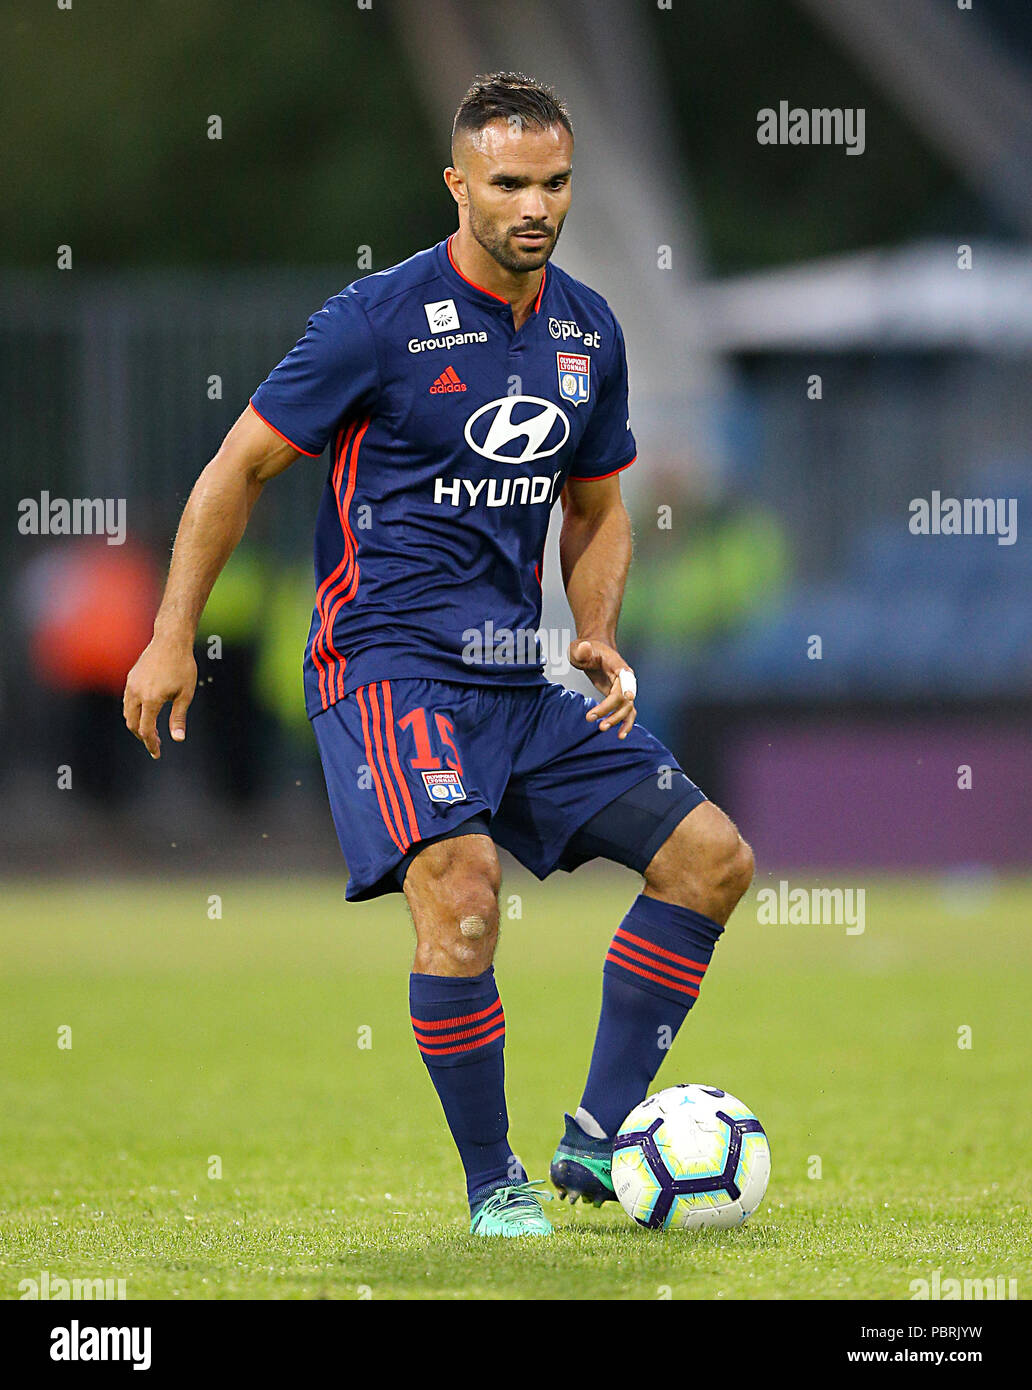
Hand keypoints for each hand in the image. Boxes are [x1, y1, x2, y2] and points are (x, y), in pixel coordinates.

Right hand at [123, 637, 197, 759]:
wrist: (171, 641)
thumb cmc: (182, 667)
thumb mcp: (185, 694)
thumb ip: (179, 718)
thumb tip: (178, 739)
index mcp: (151, 699)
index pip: (146, 729)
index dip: (151, 744)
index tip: (157, 754)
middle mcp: (136, 693)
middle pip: (133, 724)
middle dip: (143, 736)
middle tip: (157, 744)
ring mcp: (131, 684)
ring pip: (128, 712)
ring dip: (137, 724)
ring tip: (152, 731)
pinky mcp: (131, 678)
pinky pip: (128, 701)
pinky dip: (134, 712)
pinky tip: (147, 713)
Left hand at [568, 637, 637, 739]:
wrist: (595, 650)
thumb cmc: (589, 649)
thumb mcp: (580, 647)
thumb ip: (582, 649)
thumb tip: (584, 648)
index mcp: (617, 664)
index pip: (625, 677)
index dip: (628, 688)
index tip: (628, 698)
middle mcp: (625, 678)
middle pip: (623, 696)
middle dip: (611, 709)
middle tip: (592, 718)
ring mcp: (623, 689)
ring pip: (627, 707)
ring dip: (617, 719)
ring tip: (602, 728)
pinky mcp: (619, 697)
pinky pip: (627, 712)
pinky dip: (625, 724)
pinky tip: (620, 735)